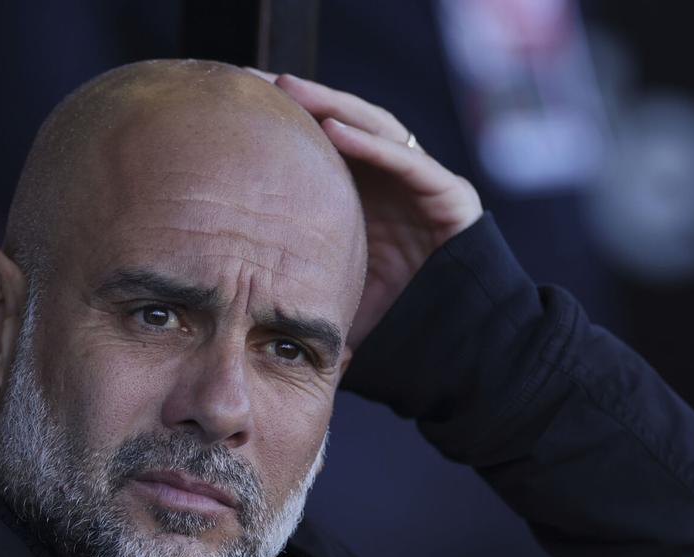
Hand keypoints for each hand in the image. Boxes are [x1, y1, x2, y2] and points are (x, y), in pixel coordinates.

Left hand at [252, 71, 483, 351]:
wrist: (461, 339)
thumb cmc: (399, 320)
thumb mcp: (338, 295)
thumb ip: (302, 292)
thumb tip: (245, 322)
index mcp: (361, 196)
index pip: (318, 146)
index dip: (281, 123)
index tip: (233, 107)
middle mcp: (389, 181)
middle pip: (341, 124)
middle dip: (298, 99)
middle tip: (250, 80)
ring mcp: (420, 182)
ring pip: (373, 128)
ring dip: (331, 104)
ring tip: (287, 87)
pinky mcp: (448, 193)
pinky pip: (406, 160)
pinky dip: (370, 142)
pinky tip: (333, 127)